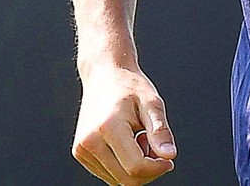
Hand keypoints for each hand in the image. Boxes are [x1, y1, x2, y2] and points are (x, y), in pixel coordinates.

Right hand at [71, 65, 176, 184]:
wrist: (103, 74)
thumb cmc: (130, 86)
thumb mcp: (151, 103)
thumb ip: (160, 131)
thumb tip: (169, 156)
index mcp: (108, 126)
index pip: (136, 167)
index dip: (157, 168)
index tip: (169, 160)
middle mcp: (90, 140)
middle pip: (126, 179)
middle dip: (148, 171)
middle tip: (155, 148)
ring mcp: (82, 148)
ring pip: (117, 180)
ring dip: (135, 168)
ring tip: (138, 139)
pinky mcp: (80, 152)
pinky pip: (108, 174)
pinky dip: (122, 166)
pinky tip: (126, 143)